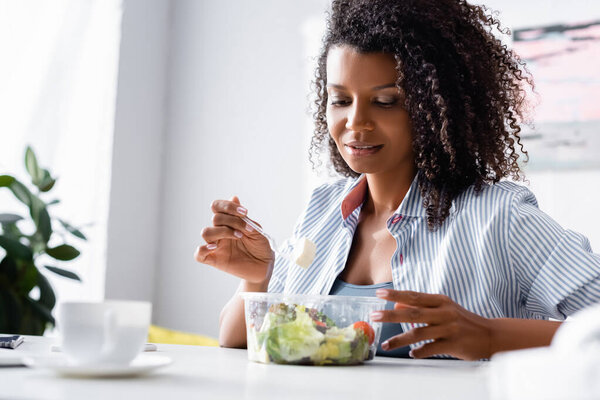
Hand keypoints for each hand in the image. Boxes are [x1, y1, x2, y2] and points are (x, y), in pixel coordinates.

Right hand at [194, 196, 273, 283]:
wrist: (265, 267)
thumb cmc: (261, 247)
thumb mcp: (256, 230)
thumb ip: (243, 217)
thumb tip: (234, 197)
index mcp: (229, 222)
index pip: (217, 207)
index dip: (228, 206)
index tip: (244, 212)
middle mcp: (221, 232)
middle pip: (215, 218)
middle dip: (233, 221)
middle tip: (247, 230)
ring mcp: (216, 246)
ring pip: (206, 232)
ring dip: (223, 231)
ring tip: (239, 237)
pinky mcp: (215, 260)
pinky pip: (199, 254)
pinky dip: (203, 249)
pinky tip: (215, 247)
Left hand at [372, 289, 491, 359]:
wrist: (491, 335)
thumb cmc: (463, 321)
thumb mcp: (444, 309)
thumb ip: (423, 307)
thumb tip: (397, 306)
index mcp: (441, 301)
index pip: (414, 296)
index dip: (396, 295)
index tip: (379, 294)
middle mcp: (444, 312)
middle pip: (412, 312)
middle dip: (391, 315)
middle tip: (374, 315)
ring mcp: (449, 329)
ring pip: (418, 333)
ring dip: (399, 339)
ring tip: (386, 344)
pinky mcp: (454, 344)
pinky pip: (431, 349)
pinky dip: (419, 352)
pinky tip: (411, 354)